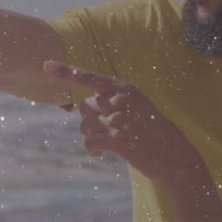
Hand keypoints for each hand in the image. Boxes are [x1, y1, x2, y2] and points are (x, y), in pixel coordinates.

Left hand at [43, 61, 204, 186]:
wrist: (175, 156)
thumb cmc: (153, 131)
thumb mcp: (136, 107)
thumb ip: (112, 101)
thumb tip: (84, 107)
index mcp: (124, 89)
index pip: (89, 78)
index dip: (66, 72)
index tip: (45, 65)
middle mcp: (120, 100)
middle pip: (84, 107)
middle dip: (90, 120)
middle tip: (107, 130)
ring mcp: (119, 119)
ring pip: (85, 126)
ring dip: (92, 136)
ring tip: (108, 143)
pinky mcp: (118, 140)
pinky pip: (90, 142)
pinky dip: (92, 149)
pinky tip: (102, 153)